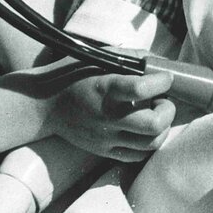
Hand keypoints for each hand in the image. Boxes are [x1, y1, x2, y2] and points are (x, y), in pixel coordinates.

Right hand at [49, 68, 175, 160]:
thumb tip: (162, 63)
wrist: (43, 105)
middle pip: (153, 124)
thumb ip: (132, 58)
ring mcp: (106, 137)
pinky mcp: (104, 151)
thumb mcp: (99, 57)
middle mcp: (107, 116)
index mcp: (105, 88)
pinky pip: (138, 155)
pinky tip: (144, 129)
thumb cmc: (73, 76)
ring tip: (155, 115)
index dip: (163, 81)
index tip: (165, 77)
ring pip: (151, 143)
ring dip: (163, 128)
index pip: (142, 89)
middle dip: (168, 111)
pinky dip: (149, 143)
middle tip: (163, 100)